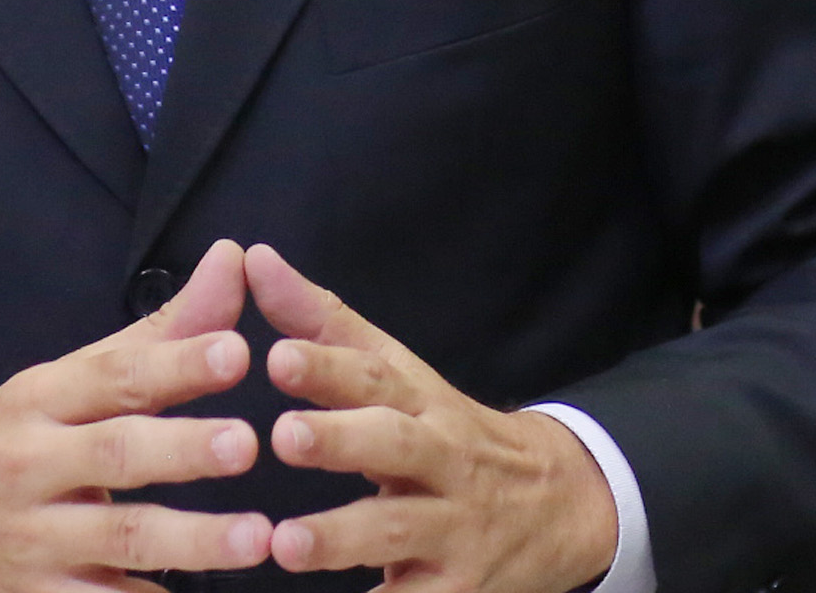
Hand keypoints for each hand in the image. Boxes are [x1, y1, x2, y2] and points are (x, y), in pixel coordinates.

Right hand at [0, 238, 270, 592]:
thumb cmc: (1, 443)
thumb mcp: (61, 383)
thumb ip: (156, 334)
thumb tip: (230, 264)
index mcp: (41, 400)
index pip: (112, 374)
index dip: (173, 363)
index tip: (234, 352)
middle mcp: (34, 463)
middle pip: (115, 452)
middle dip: (182, 448)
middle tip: (246, 443)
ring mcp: (36, 537)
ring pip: (120, 538)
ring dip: (192, 540)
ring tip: (257, 536)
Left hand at [249, 243, 617, 590]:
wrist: (561, 505)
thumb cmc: (445, 432)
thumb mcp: (398, 375)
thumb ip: (322, 323)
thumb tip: (254, 256)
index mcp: (419, 401)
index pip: (374, 375)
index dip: (327, 365)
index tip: (276, 356)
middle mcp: (441, 459)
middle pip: (394, 444)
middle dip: (340, 440)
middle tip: (284, 436)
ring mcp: (455, 527)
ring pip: (400, 529)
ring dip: (343, 537)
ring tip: (286, 543)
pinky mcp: (460, 590)